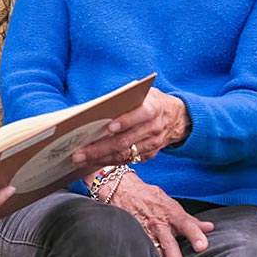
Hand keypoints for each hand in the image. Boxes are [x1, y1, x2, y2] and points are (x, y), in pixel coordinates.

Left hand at [72, 87, 190, 170]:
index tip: (108, 127)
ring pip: (124, 154)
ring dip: (100, 158)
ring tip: (80, 159)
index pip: (140, 115)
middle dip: (100, 148)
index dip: (125, 121)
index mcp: (154, 108)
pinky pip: (127, 160)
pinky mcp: (150, 154)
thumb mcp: (144, 94)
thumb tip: (96, 107)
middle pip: (125, 140)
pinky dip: (109, 162)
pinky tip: (93, 162)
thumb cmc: (152, 102)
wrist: (177, 118)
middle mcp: (154, 128)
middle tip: (79, 153)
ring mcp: (152, 144)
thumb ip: (125, 99)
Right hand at [103, 170, 212, 256]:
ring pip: (155, 255)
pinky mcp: (134, 239)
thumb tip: (210, 228)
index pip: (185, 224)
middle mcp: (159, 225)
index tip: (202, 247)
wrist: (122, 190)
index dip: (194, 235)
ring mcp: (145, 234)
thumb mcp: (171, 205)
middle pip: (168, 244)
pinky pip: (142, 256)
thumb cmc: (151, 198)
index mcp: (171, 214)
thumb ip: (190, 220)